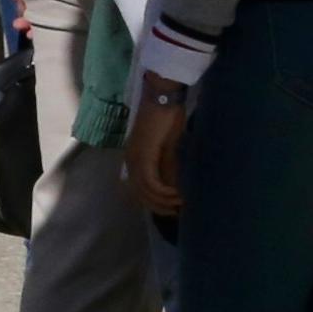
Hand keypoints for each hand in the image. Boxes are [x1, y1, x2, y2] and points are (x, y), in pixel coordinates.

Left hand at [125, 81, 189, 221]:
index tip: (172, 209)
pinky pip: (151, 183)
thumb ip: (168, 167)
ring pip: (145, 191)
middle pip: (140, 194)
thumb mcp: (169, 148)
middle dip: (159, 206)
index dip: (154, 202)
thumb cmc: (167, 119)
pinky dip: (164, 192)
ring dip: (164, 201)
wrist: (163, 99)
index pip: (139, 189)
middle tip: (177, 212)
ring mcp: (135, 159)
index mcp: (134, 158)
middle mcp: (130, 161)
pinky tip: (178, 195)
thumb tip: (174, 187)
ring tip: (181, 204)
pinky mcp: (143, 156)